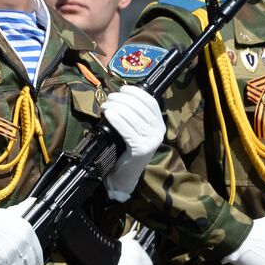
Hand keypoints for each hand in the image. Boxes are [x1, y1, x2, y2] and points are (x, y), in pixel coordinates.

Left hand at [101, 85, 164, 201]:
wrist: (125, 176)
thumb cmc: (126, 150)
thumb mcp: (134, 130)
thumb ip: (133, 115)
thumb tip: (119, 96)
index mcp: (159, 124)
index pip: (150, 102)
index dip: (136, 93)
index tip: (122, 89)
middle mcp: (158, 131)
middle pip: (139, 107)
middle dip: (122, 99)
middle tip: (108, 98)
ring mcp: (151, 141)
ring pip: (132, 116)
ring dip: (116, 107)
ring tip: (105, 106)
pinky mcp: (141, 149)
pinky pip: (126, 129)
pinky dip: (116, 119)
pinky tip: (109, 114)